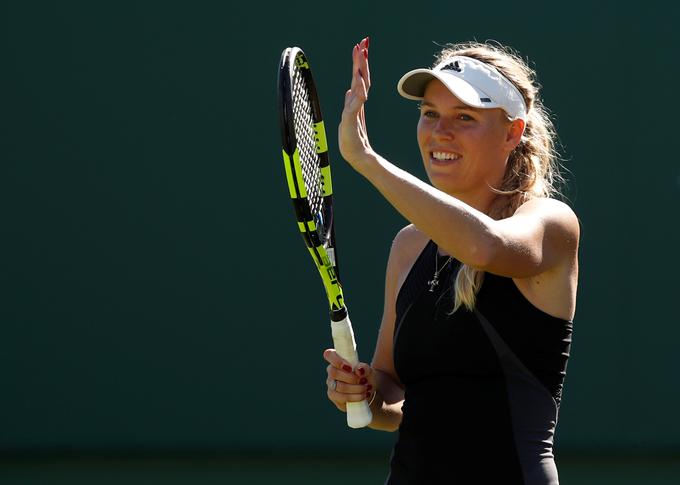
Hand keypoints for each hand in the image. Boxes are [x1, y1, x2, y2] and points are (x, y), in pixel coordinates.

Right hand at [323, 348, 375, 412]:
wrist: (368, 391)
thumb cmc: (365, 377)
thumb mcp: (368, 371)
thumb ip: (364, 368)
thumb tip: (358, 370)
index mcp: (337, 360)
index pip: (329, 354)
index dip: (337, 360)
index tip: (350, 367)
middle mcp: (331, 371)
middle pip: (334, 372)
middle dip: (351, 378)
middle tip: (363, 380)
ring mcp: (331, 384)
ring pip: (339, 386)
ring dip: (356, 388)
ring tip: (366, 388)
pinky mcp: (333, 396)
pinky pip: (341, 397)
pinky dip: (354, 397)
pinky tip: (363, 395)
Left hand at [338, 36, 373, 172]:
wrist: (357, 155)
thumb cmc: (352, 139)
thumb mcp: (348, 118)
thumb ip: (351, 104)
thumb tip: (349, 91)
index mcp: (356, 100)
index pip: (359, 77)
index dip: (360, 61)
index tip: (361, 45)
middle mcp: (357, 102)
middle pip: (362, 76)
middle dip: (362, 59)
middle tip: (364, 41)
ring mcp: (356, 109)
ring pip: (360, 84)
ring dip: (361, 68)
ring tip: (362, 53)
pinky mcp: (353, 118)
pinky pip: (357, 101)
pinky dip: (359, 90)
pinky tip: (359, 80)